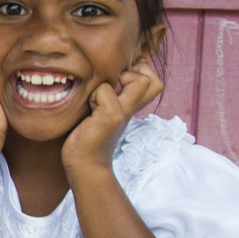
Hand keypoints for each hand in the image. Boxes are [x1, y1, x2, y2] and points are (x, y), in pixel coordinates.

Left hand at [63, 58, 163, 172]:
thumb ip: (108, 94)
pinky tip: (88, 111)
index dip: (136, 73)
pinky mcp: (113, 116)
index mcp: (131, 106)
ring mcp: (126, 112)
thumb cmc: (87, 135)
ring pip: (139, 80)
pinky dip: (93, 95)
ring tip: (97, 101)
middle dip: (132, 73)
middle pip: (153, 80)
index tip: (114, 85)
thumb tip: (106, 72)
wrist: (85, 165)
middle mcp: (133, 108)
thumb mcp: (101, 109)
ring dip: (112, 83)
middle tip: (109, 90)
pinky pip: (105, 90)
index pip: (152, 80)